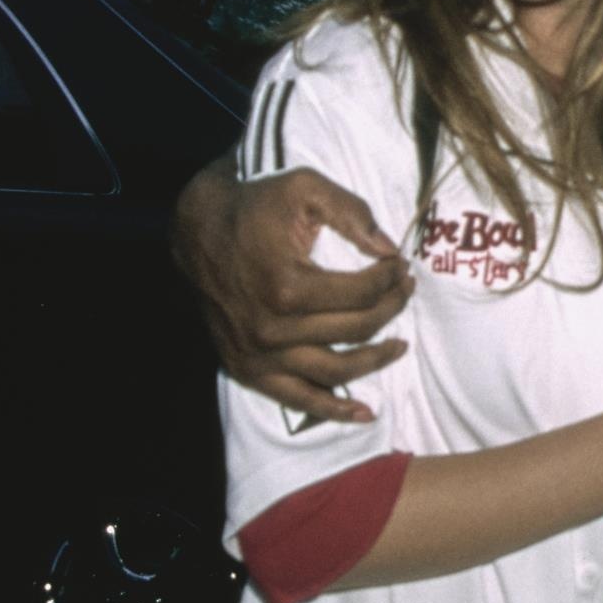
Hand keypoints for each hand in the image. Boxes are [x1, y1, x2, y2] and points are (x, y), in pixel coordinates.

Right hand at [172, 161, 412, 425]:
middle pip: (355, 329)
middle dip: (390, 309)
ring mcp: (261, 355)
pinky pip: (299, 399)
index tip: (400, 266)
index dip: (390, 279)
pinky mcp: (249, 369)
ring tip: (400, 346)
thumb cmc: (254, 206)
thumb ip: (351, 213)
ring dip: (375, 360)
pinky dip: (333, 411)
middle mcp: (274, 329)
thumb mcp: (303, 188)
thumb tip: (389, 249)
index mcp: (289, 287)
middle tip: (405, 291)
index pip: (362, 293)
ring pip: (336, 370)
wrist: (197, 231)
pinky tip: (364, 415)